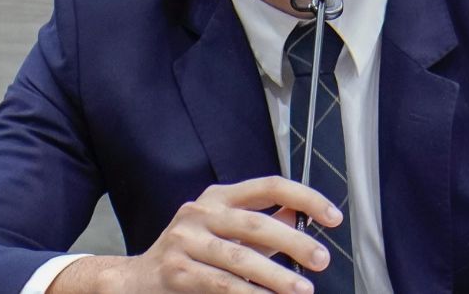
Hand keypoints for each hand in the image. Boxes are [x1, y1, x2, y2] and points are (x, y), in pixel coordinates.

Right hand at [48, 176, 342, 293]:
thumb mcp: (225, 230)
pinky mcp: (176, 271)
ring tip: (302, 289)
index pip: (269, 186)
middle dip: (294, 242)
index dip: (305, 197)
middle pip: (256, 223)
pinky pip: (220, 284)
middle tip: (321, 259)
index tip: (333, 216)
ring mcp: (185, 241)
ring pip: (239, 258)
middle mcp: (200, 212)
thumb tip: (298, 212)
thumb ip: (262, 223)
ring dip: (276, 275)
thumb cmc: (190, 253)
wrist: (135, 279)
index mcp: (218, 197)